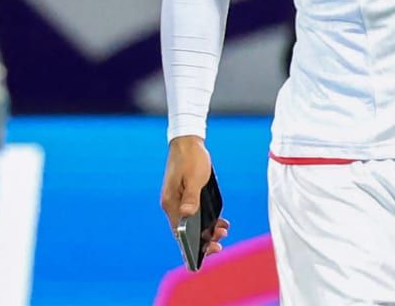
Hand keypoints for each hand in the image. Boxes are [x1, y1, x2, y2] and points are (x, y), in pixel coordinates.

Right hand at [161, 136, 228, 258]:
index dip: (191, 245)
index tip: (206, 252)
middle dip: (202, 239)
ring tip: (224, 231)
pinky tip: (221, 221)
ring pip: (192, 222)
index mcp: (170, 203)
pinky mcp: (186, 195)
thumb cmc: (191, 159)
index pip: (179, 232)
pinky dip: (208, 219)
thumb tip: (187, 215)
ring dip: (207, 230)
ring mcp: (179, 200)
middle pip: (185, 230)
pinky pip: (196, 213)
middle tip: (220, 244)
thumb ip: (191, 197)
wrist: (188, 142)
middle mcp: (172, 204)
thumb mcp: (194, 178)